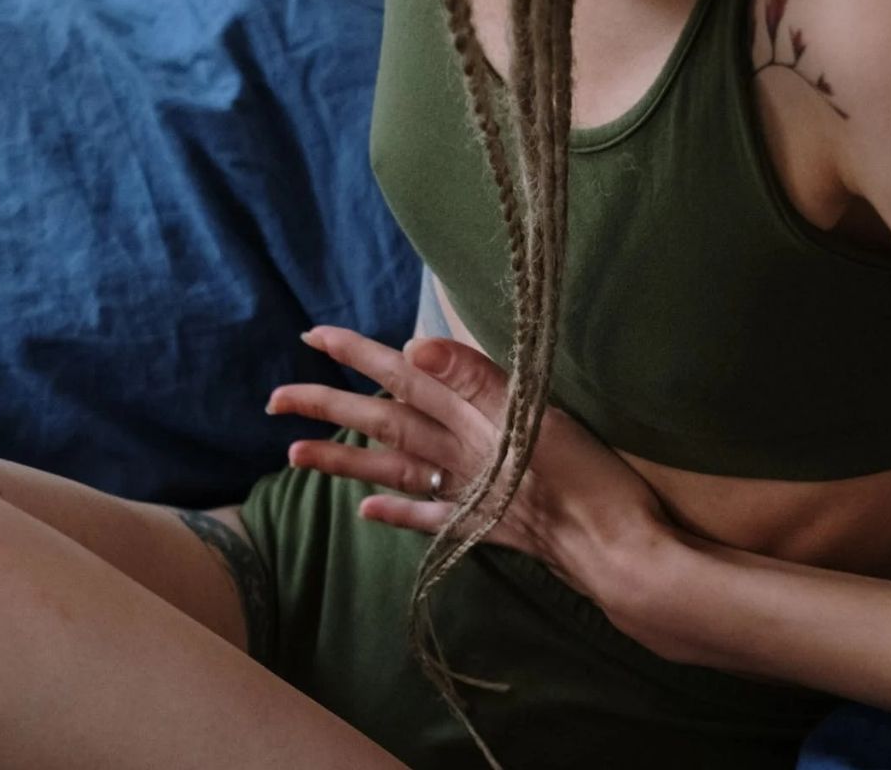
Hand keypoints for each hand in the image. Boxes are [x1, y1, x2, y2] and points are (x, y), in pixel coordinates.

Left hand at [269, 326, 675, 605]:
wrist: (613, 552)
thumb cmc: (590, 481)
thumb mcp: (539, 416)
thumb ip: (477, 380)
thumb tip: (414, 347)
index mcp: (475, 420)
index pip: (408, 378)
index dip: (362, 356)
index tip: (316, 337)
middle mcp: (464, 455)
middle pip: (387, 423)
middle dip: (333, 406)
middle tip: (277, 399)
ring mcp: (472, 493)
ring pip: (396, 471)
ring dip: (346, 462)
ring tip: (296, 456)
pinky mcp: (487, 525)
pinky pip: (431, 518)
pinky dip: (398, 513)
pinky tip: (367, 512)